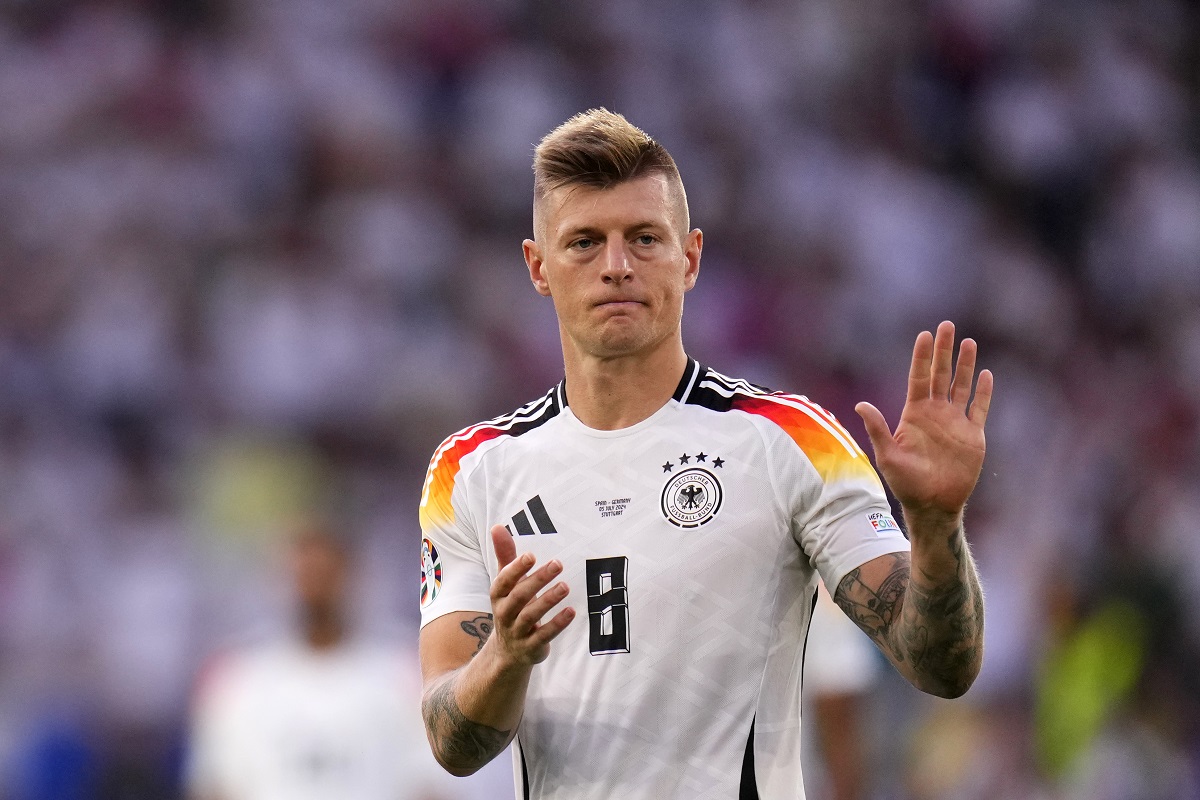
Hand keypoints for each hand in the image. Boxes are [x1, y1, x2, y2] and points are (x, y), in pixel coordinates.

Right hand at [487, 525, 574, 666]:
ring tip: (565, 586)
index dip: (515, 569)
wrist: (508, 652)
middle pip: (519, 596)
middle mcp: (505, 614)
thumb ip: (506, 556)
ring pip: (531, 616)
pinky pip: (544, 635)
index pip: (504, 581)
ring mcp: (518, 632)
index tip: (530, 555)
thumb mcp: (507, 584)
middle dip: (538, 580)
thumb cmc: (512, 607)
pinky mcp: (532, 647)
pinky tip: (571, 611)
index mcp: (498, 596)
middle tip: (558, 564)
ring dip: (548, 600)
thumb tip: (497, 527)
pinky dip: (557, 624)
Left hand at [855, 321, 992, 523]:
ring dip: (965, 365)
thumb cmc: (905, 482)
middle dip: (944, 351)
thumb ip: (877, 429)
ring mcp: (955, 422)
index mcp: (914, 414)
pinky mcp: (973, 436)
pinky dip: (984, 392)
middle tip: (947, 325)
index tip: (924, 334)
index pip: (918, 377)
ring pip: (961, 386)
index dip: (921, 356)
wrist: (932, 504)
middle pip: (940, 374)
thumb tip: (860, 404)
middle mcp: (935, 413)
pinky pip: (979, 409)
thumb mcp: (888, 455)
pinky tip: (986, 374)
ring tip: (968, 342)